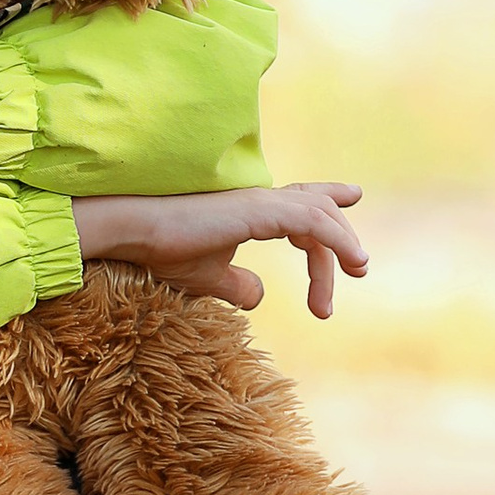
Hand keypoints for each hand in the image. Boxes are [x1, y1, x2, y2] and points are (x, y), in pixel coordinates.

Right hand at [75, 181, 369, 315]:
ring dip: (343, 247)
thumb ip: (236, 285)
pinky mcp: (261, 211)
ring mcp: (261, 202)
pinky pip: (316, 223)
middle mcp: (260, 200)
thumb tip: (258, 297)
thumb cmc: (163, 250)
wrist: (136, 232)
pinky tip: (351, 262)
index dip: (327, 198)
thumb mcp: (208, 277)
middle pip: (316, 212)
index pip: (298, 201)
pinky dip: (338, 240)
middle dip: (341, 238)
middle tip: (358, 270)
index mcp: (249, 210)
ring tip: (357, 272)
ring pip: (321, 217)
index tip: (353, 197)